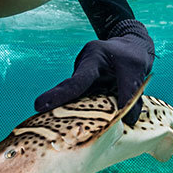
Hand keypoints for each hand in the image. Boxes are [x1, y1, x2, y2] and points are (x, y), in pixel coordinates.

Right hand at [34, 19, 153, 125]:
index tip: (40, 105)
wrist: (131, 48)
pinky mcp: (88, 89)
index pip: (78, 80)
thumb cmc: (132, 56)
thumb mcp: (136, 69)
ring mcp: (84, 80)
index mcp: (93, 57)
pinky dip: (82, 114)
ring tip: (51, 123)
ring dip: (69, 111)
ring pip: (76, 99)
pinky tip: (75, 125)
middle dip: (52, 102)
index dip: (61, 94)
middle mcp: (83, 68)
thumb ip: (131, 91)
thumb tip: (128, 120)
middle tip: (36, 112)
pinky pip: (84, 103)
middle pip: (68, 89)